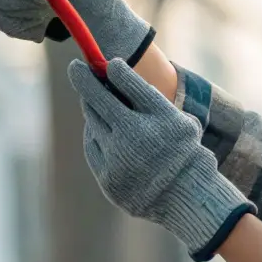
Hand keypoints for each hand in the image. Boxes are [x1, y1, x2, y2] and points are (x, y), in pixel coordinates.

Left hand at [68, 59, 252, 259]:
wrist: (187, 198)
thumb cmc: (184, 152)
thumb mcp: (181, 120)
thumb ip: (151, 98)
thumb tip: (115, 71)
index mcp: (161, 118)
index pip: (128, 83)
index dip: (114, 69)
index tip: (108, 63)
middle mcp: (136, 137)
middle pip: (100, 99)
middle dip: (84, 79)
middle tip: (75, 66)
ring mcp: (119, 159)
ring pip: (93, 123)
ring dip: (91, 107)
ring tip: (93, 100)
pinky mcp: (108, 178)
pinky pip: (92, 147)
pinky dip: (94, 134)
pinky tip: (97, 128)